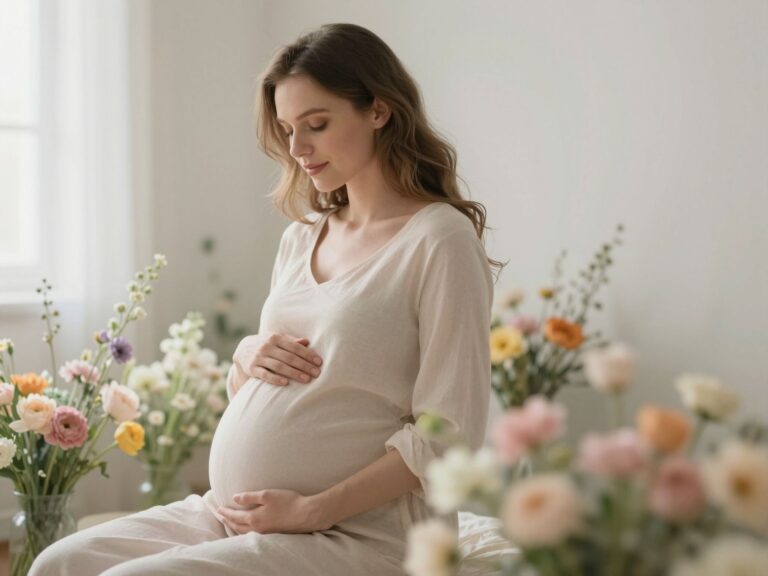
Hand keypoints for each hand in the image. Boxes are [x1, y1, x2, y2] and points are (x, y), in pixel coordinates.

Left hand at [217, 489, 332, 534]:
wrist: (307, 515)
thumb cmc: (288, 502)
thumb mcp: (267, 495)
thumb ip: (249, 497)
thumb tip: (234, 498)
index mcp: (254, 518)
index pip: (234, 516)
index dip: (225, 512)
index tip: (218, 508)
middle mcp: (257, 528)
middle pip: (237, 526)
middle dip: (227, 520)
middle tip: (220, 515)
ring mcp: (266, 533)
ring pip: (244, 532)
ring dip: (235, 527)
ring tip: (230, 522)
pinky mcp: (273, 534)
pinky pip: (253, 534)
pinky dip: (245, 530)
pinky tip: (248, 528)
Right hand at [233, 332, 322, 386]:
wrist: (242, 349)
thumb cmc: (267, 344)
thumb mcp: (277, 339)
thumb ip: (291, 341)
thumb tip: (307, 342)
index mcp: (275, 337)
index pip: (295, 347)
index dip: (308, 354)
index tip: (319, 362)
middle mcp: (267, 346)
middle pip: (289, 357)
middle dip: (304, 365)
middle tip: (316, 373)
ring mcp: (259, 357)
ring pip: (279, 366)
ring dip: (294, 373)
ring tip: (306, 379)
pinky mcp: (252, 368)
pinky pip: (265, 374)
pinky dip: (275, 379)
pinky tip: (286, 383)